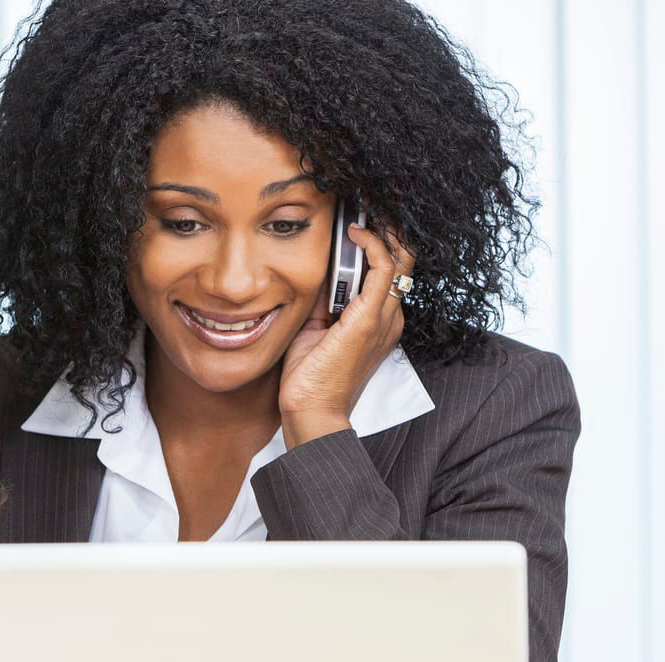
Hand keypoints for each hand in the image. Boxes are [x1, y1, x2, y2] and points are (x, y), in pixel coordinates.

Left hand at [278, 224, 414, 447]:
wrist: (311, 411)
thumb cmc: (310, 377)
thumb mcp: (314, 327)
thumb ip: (322, 300)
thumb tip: (316, 268)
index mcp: (377, 320)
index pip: (388, 269)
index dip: (377, 239)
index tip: (356, 215)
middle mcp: (388, 316)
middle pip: (402, 258)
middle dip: (385, 225)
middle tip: (364, 199)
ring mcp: (383, 317)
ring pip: (400, 257)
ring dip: (381, 227)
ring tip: (362, 203)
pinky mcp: (370, 318)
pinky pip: (384, 269)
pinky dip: (372, 244)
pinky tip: (353, 232)